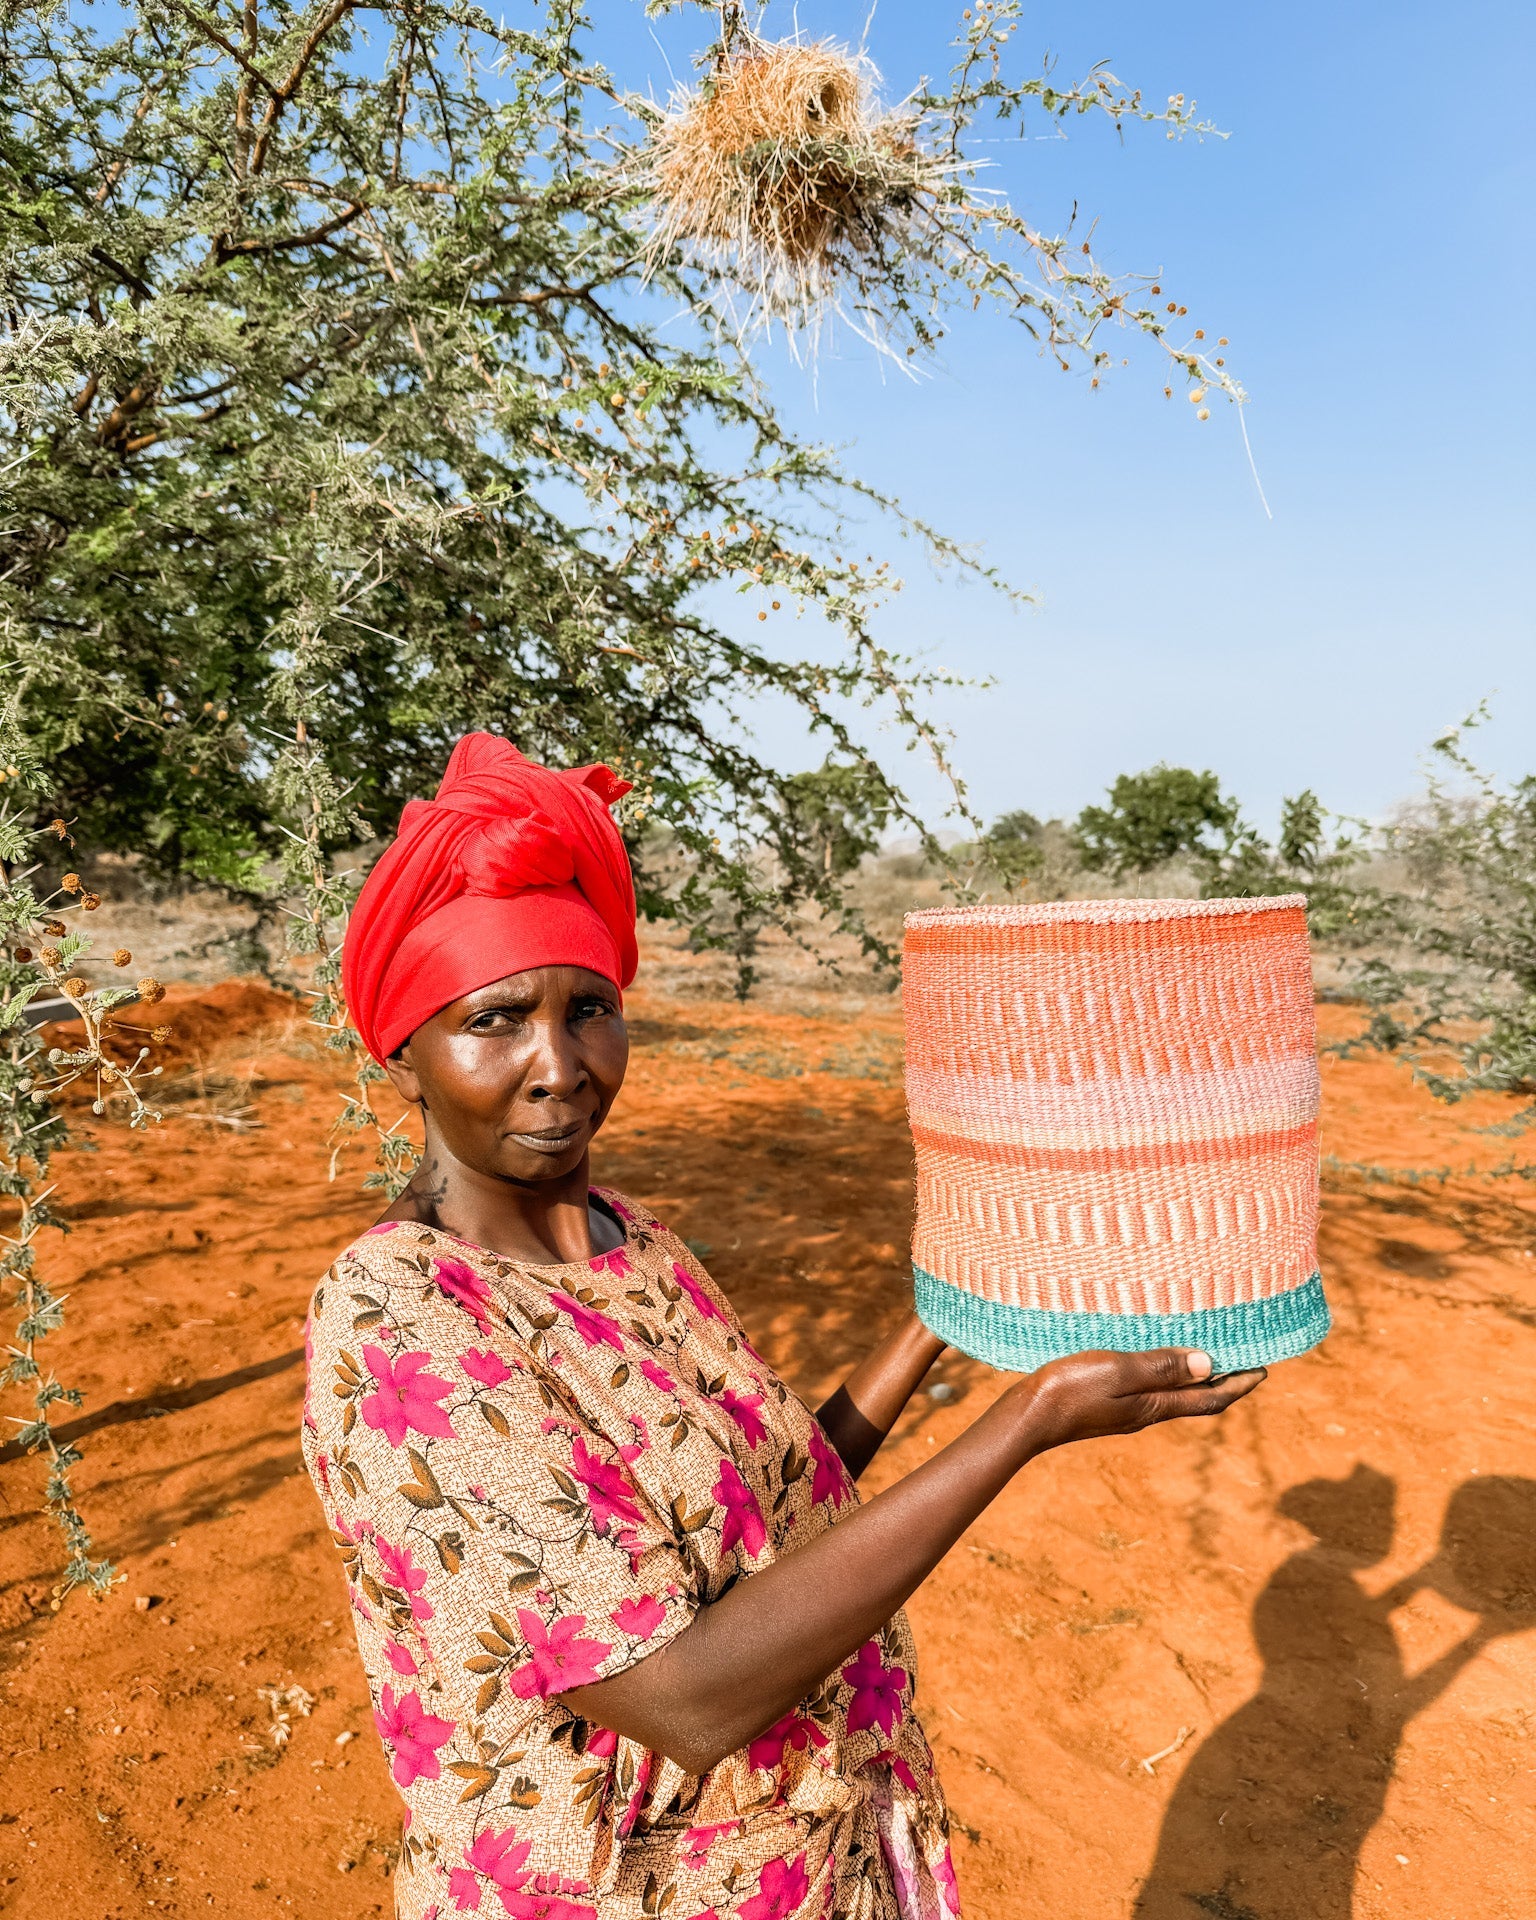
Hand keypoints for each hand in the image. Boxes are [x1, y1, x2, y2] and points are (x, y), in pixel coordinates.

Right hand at [1011, 1347, 1264, 1452]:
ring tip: (1204, 1352)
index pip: (1209, 1399)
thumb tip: (1209, 1364)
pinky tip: (1155, 1359)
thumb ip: (1160, 1367)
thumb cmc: (1071, 1390)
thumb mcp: (1118, 1372)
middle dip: (1223, 1380)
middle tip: (1242, 1357)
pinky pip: (1150, 1389)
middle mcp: (1146, 1412)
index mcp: (1154, 1406)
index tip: (1264, 1368)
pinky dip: (1166, 1374)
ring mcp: (1126, 1411)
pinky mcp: (1108, 1405)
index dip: (1240, 1385)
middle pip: (1196, 1399)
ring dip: (1195, 1377)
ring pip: (1174, 1394)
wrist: (1029, 1417)